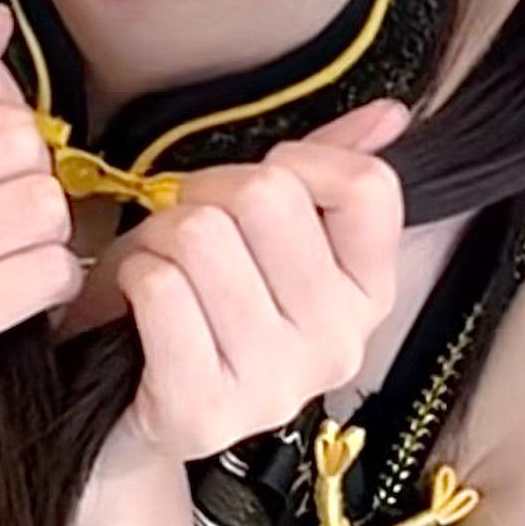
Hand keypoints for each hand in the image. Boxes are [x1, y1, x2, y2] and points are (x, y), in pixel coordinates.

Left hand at [106, 102, 412, 465]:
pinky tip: (139, 301)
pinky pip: (160, 288)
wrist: (132, 407)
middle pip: (267, 197)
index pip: (366, 184)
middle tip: (188, 234)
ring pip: (202, 236)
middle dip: (205, 193)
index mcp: (369, 293)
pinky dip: (133, 275)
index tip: (259, 189)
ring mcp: (275, 383)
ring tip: (163, 271)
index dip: (298, 161)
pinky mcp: (205, 411)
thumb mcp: (268, 235)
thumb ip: (330, 168)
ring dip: (159, 237)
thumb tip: (391, 114)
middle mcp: (338, 343)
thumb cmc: (201, 304)